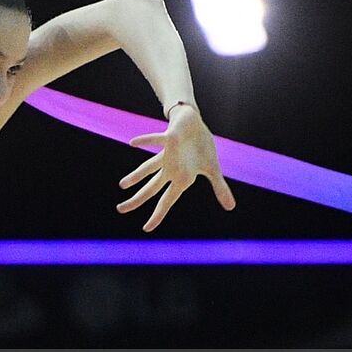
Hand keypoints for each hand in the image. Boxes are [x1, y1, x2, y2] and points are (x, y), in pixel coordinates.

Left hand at [117, 105, 236, 230]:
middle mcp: (169, 168)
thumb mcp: (212, 169)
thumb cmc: (200, 147)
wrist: (193, 123)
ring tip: (121, 185)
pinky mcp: (170, 138)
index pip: (166, 200)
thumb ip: (219, 188)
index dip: (157, 214)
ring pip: (148, 167)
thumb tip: (231, 208)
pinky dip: (146, 141)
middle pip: (150, 187)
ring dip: (136, 175)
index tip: (146, 228)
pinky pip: (156, 140)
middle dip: (137, 199)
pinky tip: (133, 143)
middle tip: (120, 209)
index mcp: (179, 177)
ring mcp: (167, 154)